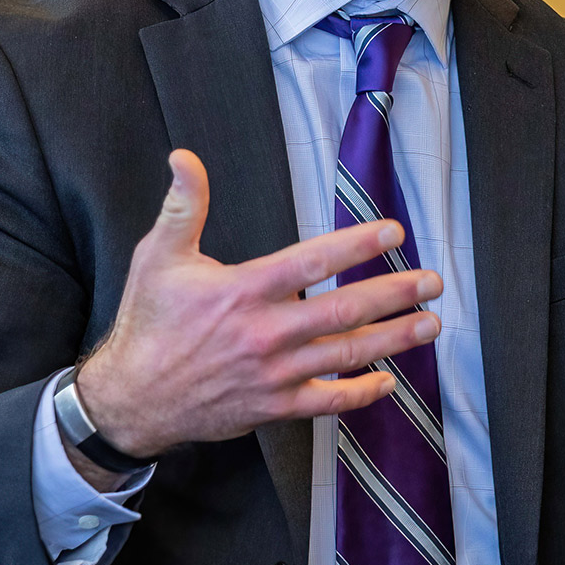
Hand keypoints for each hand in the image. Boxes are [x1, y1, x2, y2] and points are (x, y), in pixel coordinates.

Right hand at [73, 149, 440, 470]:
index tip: (393, 232)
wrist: (131, 398)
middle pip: (344, 310)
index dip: (356, 244)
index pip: (312, 262)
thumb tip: (184, 158)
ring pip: (346, 355)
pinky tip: (387, 382)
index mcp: (243, 291)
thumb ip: (182, 206)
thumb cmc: (148, 323)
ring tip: (430, 323)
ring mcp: (274, 374)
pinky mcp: (274, 406)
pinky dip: (360, 393)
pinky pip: (327, 402)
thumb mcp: (157, 256)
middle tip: (432, 281)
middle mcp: (266, 333)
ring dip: (393, 338)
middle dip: (394, 294)